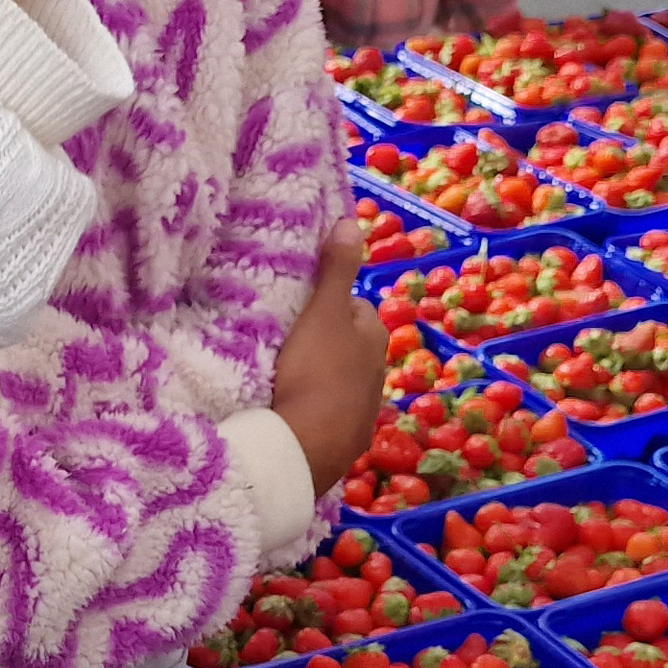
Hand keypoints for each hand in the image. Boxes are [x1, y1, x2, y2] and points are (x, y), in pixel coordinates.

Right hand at [268, 222, 387, 496]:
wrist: (307, 446)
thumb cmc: (315, 370)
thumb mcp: (323, 311)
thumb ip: (336, 268)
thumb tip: (350, 221)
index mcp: (374, 336)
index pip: (355, 307)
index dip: (329, 304)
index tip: (301, 308)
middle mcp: (379, 371)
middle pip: (350, 346)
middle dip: (328, 343)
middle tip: (290, 343)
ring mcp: (365, 409)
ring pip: (343, 381)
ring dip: (323, 378)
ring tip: (288, 379)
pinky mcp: (347, 441)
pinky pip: (332, 416)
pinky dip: (318, 411)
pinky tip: (295, 412)